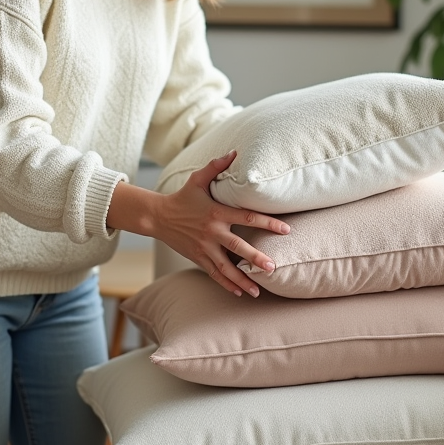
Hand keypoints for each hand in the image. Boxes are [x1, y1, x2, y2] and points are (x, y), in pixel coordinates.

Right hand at [153, 151, 288, 296]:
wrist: (158, 217)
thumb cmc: (182, 197)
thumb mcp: (197, 179)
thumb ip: (216, 166)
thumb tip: (234, 152)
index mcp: (217, 213)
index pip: (247, 217)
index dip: (267, 223)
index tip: (285, 229)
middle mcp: (212, 233)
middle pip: (238, 247)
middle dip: (255, 258)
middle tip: (273, 267)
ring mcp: (204, 248)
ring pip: (226, 267)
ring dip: (242, 279)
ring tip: (258, 290)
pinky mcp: (198, 258)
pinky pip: (214, 274)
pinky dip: (227, 284)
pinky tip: (240, 292)